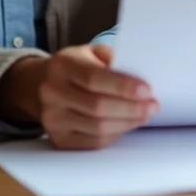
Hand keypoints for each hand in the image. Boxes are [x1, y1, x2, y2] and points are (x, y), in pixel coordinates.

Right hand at [36, 44, 157, 148]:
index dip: (123, 86)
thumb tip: (141, 75)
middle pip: (97, 106)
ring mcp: (53, 119)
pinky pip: (93, 142)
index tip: (147, 90)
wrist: (42, 85)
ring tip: (145, 115)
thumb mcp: (92, 53)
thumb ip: (113, 60)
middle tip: (153, 106)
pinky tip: (127, 125)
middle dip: (131, 108)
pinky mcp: (59, 139)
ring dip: (127, 123)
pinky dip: (116, 134)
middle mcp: (52, 92)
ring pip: (97, 128)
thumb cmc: (77, 67)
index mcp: (62, 65)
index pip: (94, 78)